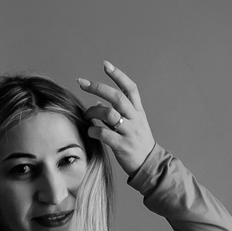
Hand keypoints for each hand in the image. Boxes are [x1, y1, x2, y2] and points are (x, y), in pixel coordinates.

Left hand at [77, 62, 154, 177]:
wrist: (150, 165)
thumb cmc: (137, 144)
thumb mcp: (132, 125)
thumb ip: (117, 113)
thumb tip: (97, 102)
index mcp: (138, 111)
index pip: (130, 88)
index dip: (118, 75)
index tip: (106, 64)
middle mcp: (135, 119)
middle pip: (116, 97)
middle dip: (97, 87)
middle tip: (81, 82)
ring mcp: (129, 132)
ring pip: (109, 114)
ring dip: (92, 111)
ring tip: (85, 115)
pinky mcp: (123, 146)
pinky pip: (105, 134)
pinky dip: (94, 130)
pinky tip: (90, 130)